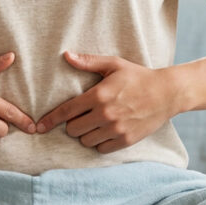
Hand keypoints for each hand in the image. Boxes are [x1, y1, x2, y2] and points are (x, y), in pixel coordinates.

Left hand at [34, 51, 178, 153]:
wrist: (166, 93)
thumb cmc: (137, 76)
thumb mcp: (113, 64)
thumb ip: (88, 62)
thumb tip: (66, 55)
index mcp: (99, 95)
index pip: (66, 111)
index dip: (50, 120)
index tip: (39, 126)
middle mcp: (105, 114)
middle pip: (73, 129)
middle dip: (72, 124)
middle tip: (82, 116)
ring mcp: (116, 129)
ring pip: (86, 140)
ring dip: (86, 134)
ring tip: (94, 123)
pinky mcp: (126, 140)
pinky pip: (101, 149)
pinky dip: (99, 142)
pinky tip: (104, 131)